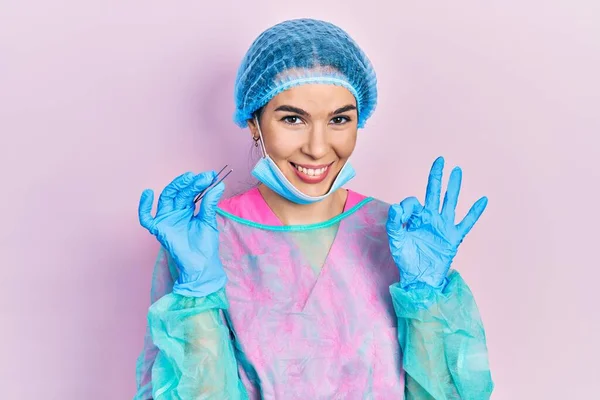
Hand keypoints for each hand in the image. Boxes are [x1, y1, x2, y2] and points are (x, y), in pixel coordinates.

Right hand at [138, 171, 226, 296]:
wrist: (202, 266)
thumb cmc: (205, 246)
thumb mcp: (209, 221)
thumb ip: (210, 203)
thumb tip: (218, 184)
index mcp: (187, 209)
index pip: (191, 191)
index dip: (200, 183)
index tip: (211, 176)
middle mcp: (175, 212)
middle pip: (179, 192)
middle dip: (191, 183)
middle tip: (204, 177)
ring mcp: (167, 219)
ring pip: (166, 198)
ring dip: (176, 186)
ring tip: (189, 178)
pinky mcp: (159, 229)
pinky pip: (146, 218)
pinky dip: (143, 206)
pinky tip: (147, 193)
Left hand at [386, 157, 487, 288]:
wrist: (420, 278)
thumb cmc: (406, 259)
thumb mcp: (396, 240)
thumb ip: (395, 223)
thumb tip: (397, 206)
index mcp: (415, 218)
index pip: (413, 202)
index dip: (407, 207)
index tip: (403, 217)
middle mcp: (430, 218)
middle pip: (434, 192)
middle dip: (436, 176)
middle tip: (440, 160)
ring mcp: (443, 226)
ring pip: (450, 202)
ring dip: (453, 187)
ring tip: (457, 171)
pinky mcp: (453, 237)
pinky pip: (466, 222)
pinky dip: (475, 212)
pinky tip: (482, 200)